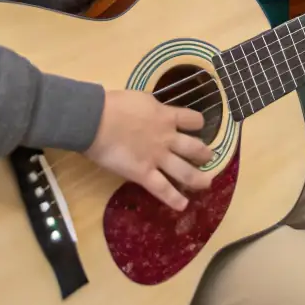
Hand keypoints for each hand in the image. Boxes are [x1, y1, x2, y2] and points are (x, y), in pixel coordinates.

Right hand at [85, 89, 212, 210]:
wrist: (97, 120)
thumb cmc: (115, 105)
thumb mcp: (143, 99)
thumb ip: (154, 109)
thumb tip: (155, 111)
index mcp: (167, 117)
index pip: (193, 120)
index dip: (198, 124)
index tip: (198, 128)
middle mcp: (167, 138)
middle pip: (195, 148)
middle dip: (204, 155)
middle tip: (208, 159)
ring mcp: (157, 158)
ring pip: (185, 171)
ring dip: (198, 179)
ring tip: (205, 183)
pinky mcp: (144, 174)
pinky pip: (162, 189)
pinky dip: (174, 199)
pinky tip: (183, 205)